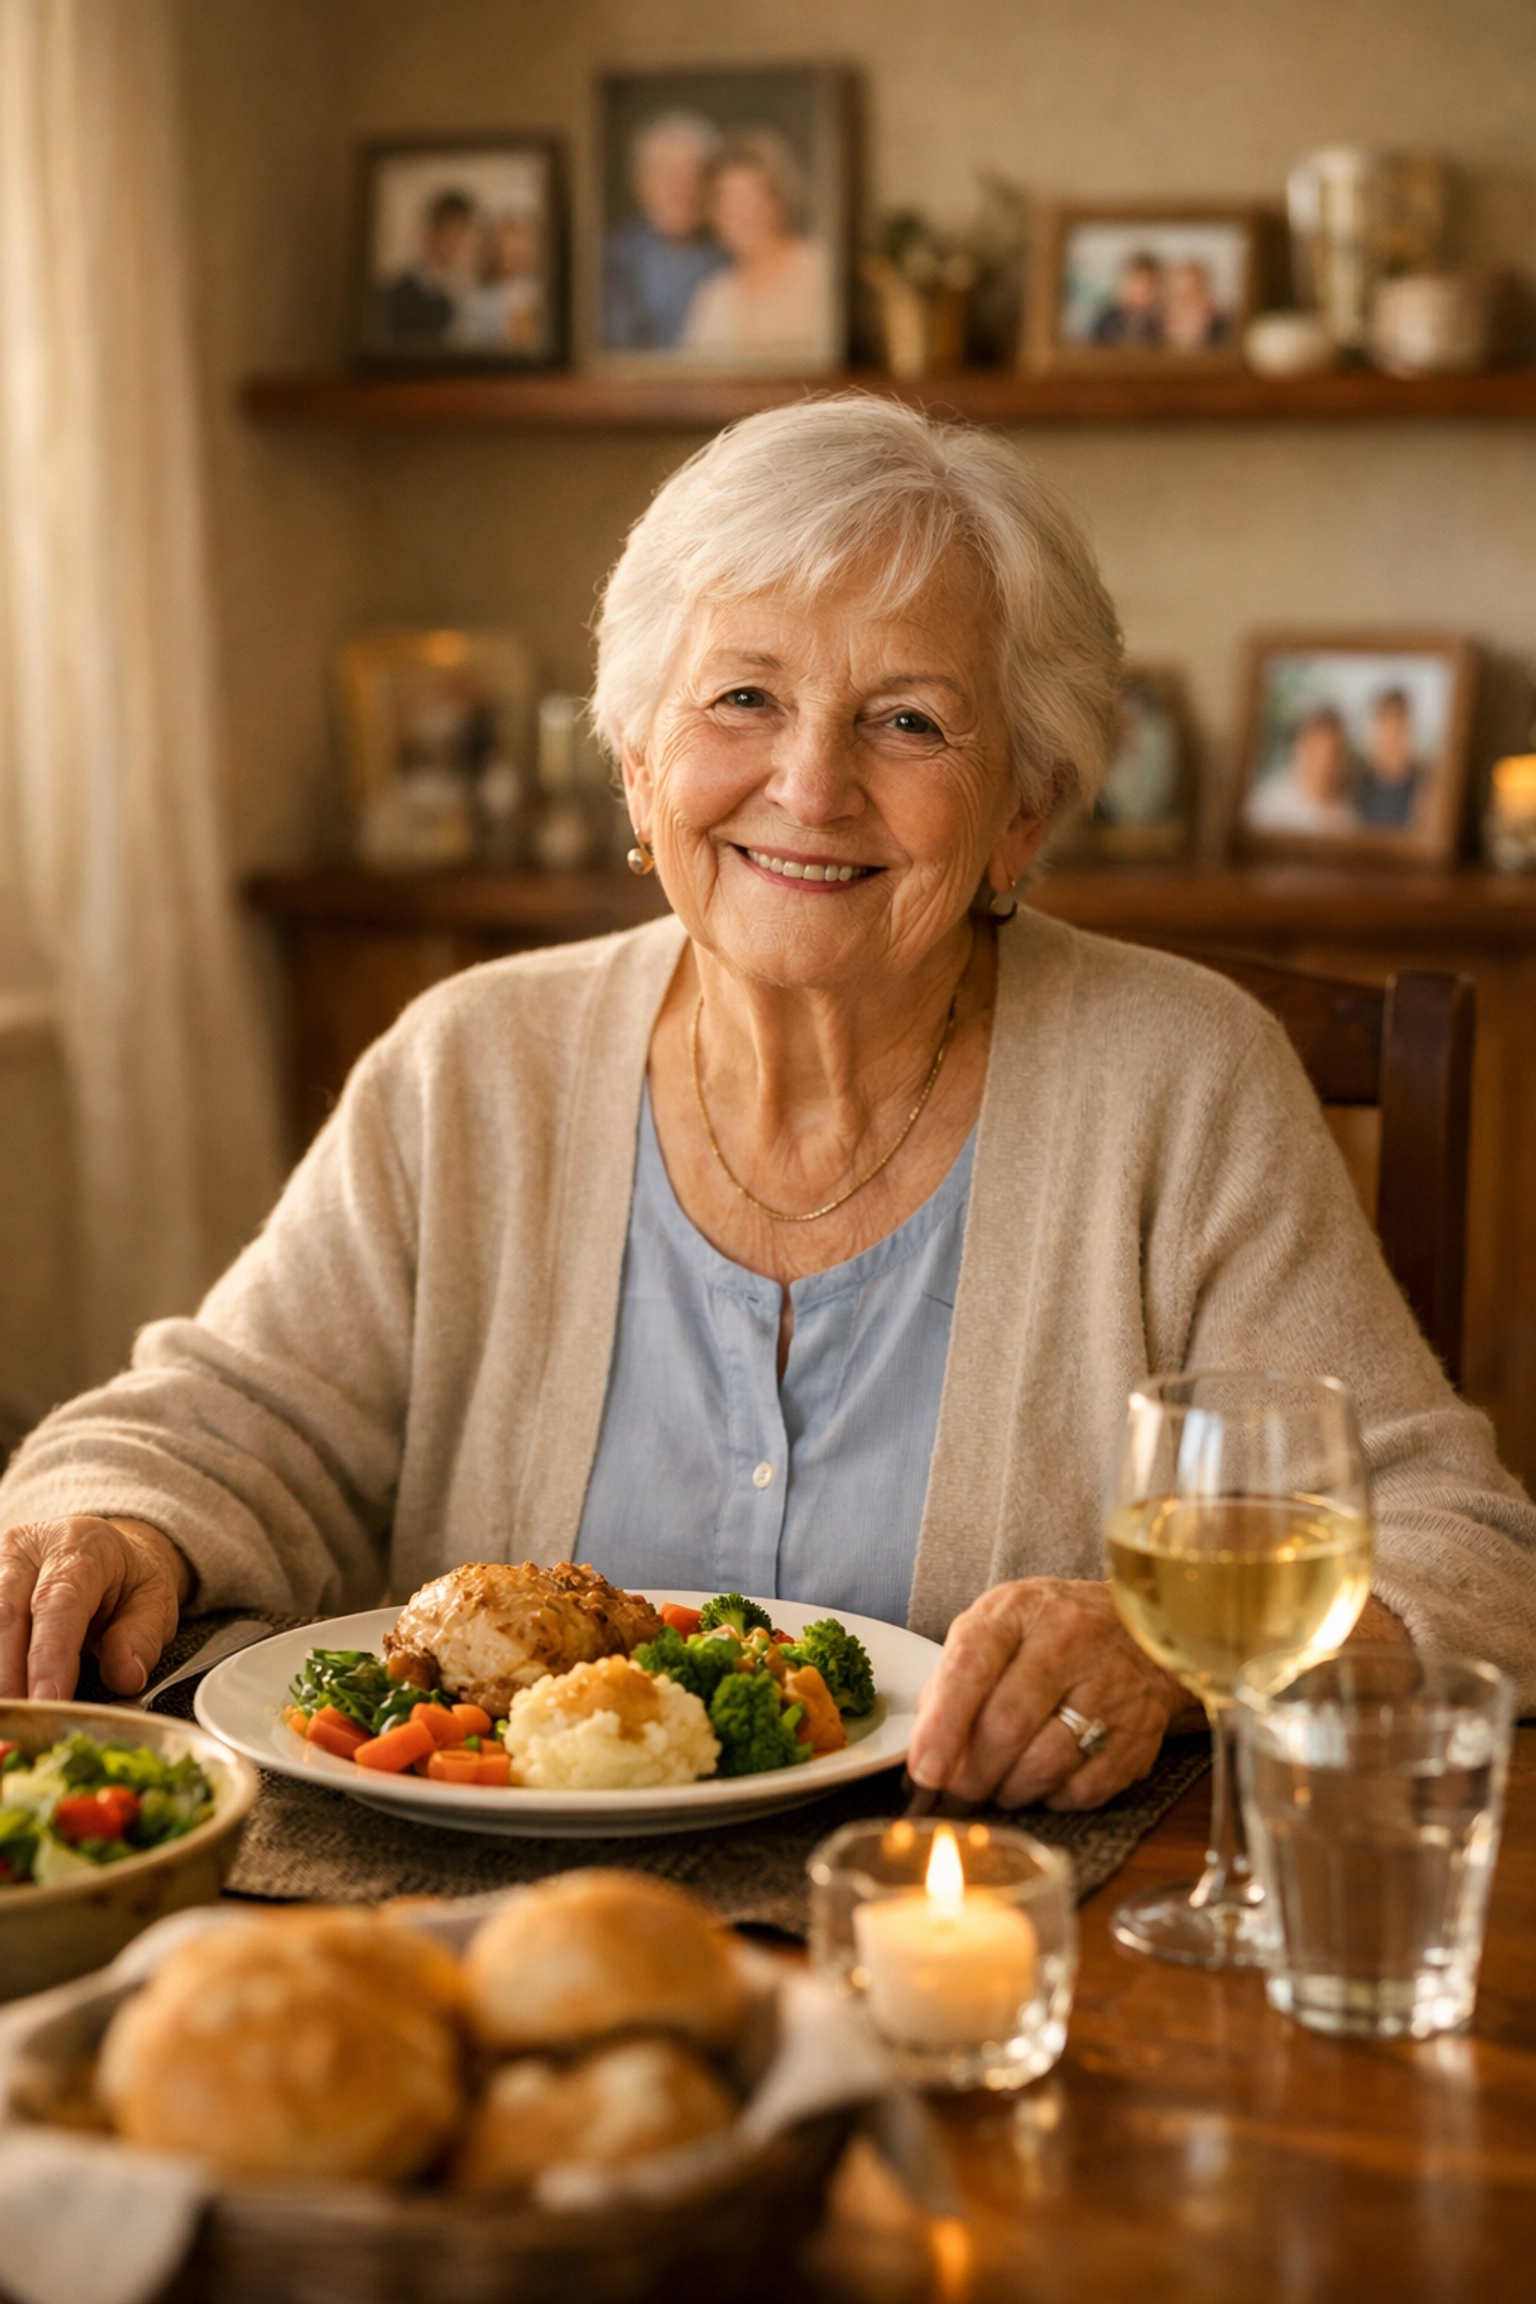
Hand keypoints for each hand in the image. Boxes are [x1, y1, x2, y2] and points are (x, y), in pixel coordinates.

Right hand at [0, 1518, 191, 1699]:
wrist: (100, 1549)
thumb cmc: (125, 1578)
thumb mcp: (153, 1600)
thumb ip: (141, 1638)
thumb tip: (126, 1677)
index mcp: (80, 1546)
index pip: (59, 1602)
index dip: (49, 1655)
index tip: (49, 1699)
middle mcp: (27, 1548)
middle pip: (6, 1614)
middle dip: (9, 1674)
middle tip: (21, 1718)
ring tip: (12, 1712)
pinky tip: (6, 1692)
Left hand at [906, 1577, 1192, 1810]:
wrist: (1138, 1627)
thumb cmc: (1048, 1631)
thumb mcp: (995, 1626)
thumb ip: (954, 1678)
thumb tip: (922, 1752)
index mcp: (1020, 1611)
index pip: (972, 1667)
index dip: (943, 1726)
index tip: (924, 1771)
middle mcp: (1071, 1641)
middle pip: (1007, 1726)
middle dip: (970, 1775)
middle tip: (954, 1794)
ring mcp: (1112, 1686)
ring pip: (1045, 1764)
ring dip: (1008, 1792)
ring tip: (995, 1789)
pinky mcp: (1140, 1730)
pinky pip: (1083, 1788)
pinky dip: (1051, 1799)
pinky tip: (1041, 1784)